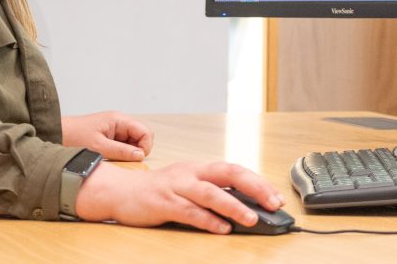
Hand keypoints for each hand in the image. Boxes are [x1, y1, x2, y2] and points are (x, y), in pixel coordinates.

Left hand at [61, 111, 153, 160]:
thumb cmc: (74, 136)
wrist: (57, 134)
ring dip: (130, 153)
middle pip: (142, 136)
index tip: (136, 159)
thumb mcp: (99, 146)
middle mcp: (120, 122)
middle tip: (124, 160)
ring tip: (115, 159)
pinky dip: (122, 153)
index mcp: (119, 119)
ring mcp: (116, 130)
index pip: (145, 132)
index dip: (145, 146)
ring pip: (134, 142)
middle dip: (138, 150)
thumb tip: (140, 156)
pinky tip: (112, 158)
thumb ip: (121, 151)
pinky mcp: (111, 137)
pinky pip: (125, 145)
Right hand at [75, 160, 286, 233]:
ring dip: (233, 205)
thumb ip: (212, 193)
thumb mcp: (187, 185)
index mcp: (199, 167)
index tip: (276, 197)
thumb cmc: (158, 191)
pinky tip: (221, 228)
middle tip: (272, 203)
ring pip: (209, 193)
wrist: (120, 191)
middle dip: (254, 188)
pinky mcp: (163, 202)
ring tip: (251, 219)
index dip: (257, 182)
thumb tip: (244, 206)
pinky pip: (189, 211)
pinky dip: (207, 220)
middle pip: (228, 174)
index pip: (234, 170)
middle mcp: (190, 173)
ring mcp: (176, 187)